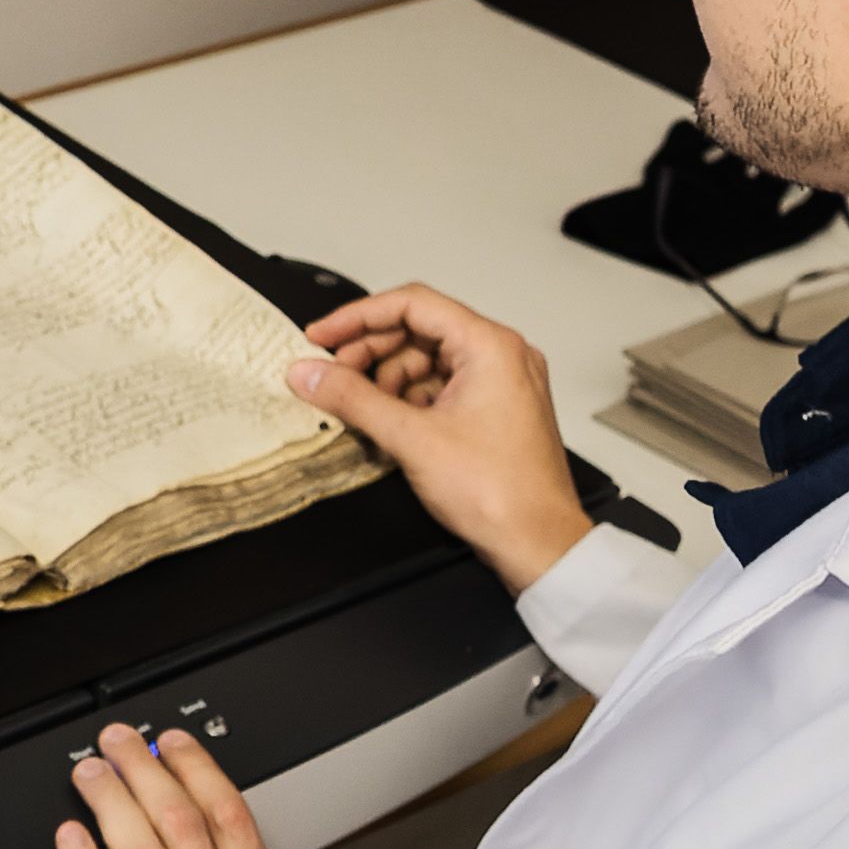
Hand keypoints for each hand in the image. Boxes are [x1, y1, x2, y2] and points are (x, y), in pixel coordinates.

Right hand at [289, 285, 589, 592]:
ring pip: (427, 361)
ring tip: (361, 410)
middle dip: (369, 352)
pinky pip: (442, 387)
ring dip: (387, 379)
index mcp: (491, 346)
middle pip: (418, 331)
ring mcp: (502, 383)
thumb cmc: (499, 493)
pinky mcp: (496, 409)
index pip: (412, 305)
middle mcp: (502, 356)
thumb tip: (309, 373)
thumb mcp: (411, 439)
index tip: (320, 336)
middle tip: (330, 377)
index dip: (358, 317)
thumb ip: (352, 399)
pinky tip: (388, 424)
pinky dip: (409, 399)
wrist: (539, 544)